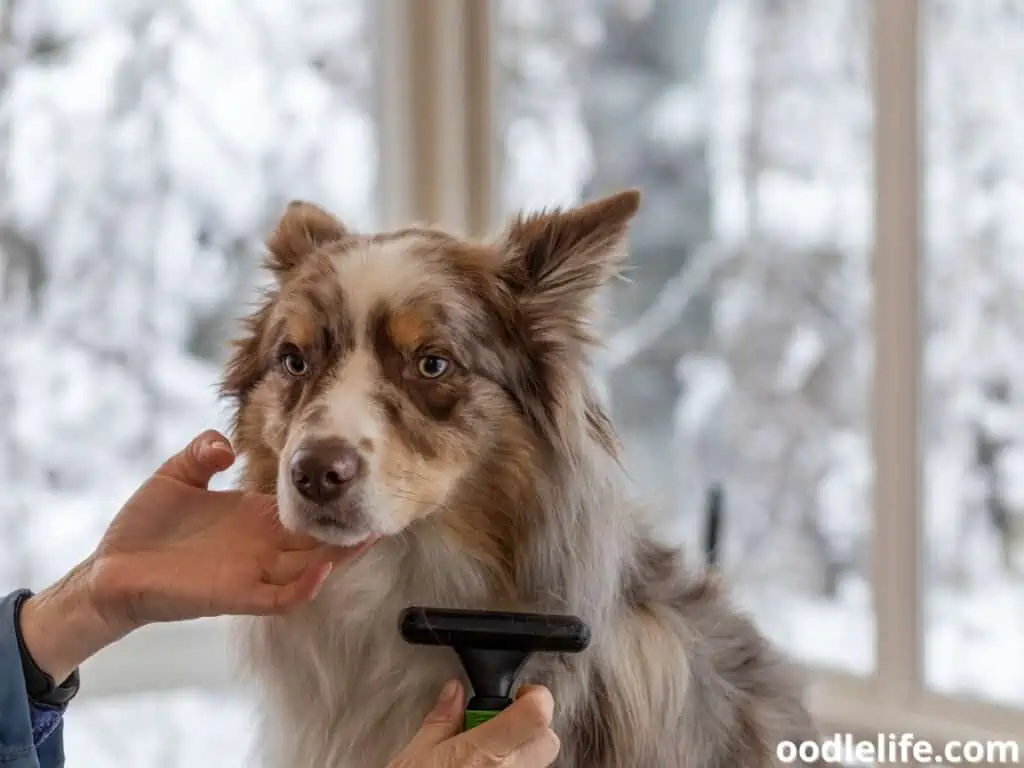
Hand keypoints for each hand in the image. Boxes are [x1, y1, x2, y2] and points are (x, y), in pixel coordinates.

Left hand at [18, 429, 371, 683]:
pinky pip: (282, 598)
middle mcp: (262, 547)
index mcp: (254, 518)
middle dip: (350, 526)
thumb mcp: (177, 474)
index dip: (331, 497)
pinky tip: (324, 569)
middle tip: (382, 505)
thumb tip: (228, 444)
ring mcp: (253, 573)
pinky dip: (306, 587)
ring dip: (341, 556)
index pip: (305, 509)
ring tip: (368, 534)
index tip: (361, 477)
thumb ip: (202, 452)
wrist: (109, 569)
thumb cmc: (143, 526)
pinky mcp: (236, 596)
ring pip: (311, 568)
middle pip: (320, 539)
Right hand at [388, 681, 560, 767]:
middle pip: (548, 742)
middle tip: (498, 729)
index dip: (536, 697)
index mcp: (483, 754)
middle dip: (531, 728)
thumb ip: (441, 721)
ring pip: (537, 767)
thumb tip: (453, 693)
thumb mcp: (416, 756)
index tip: (521, 695)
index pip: (538, 715)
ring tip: (484, 761)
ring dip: (520, 757)